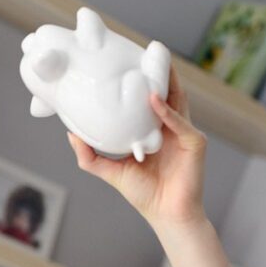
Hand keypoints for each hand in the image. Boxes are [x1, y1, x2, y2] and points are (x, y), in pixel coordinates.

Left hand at [66, 64, 207, 227]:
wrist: (167, 215)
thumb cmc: (144, 193)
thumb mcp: (110, 170)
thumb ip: (89, 155)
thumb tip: (70, 134)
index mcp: (155, 131)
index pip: (149, 100)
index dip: (141, 82)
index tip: (126, 64)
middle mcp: (172, 127)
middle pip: (166, 93)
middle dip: (157, 72)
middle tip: (143, 51)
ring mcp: (184, 133)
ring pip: (177, 100)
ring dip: (166, 81)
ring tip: (154, 61)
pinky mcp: (194, 142)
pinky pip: (180, 123)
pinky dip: (167, 111)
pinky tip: (153, 100)